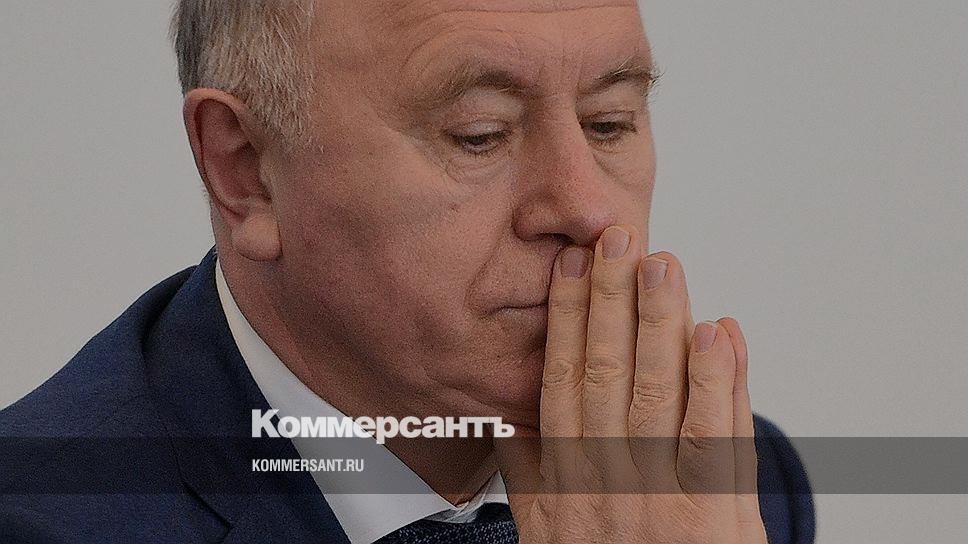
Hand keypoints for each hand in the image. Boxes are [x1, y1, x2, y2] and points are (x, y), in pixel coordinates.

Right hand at [495, 225, 767, 542]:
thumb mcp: (545, 535)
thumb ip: (528, 476)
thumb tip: (503, 415)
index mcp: (562, 482)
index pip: (559, 381)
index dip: (565, 320)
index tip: (570, 268)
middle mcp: (603, 482)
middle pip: (602, 373)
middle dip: (610, 300)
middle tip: (615, 237)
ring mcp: (659, 498)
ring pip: (656, 392)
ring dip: (660, 321)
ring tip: (661, 263)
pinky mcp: (715, 516)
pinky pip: (717, 438)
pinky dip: (720, 381)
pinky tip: (718, 331)